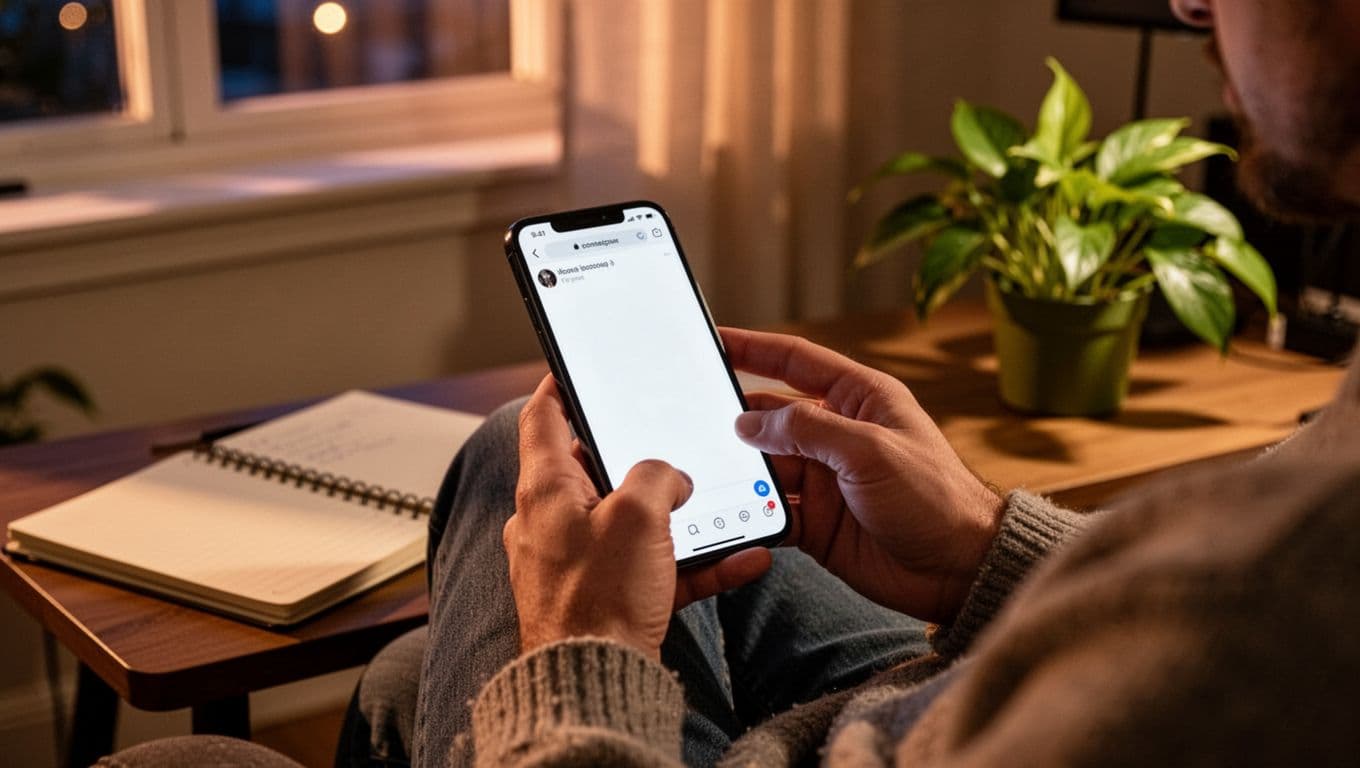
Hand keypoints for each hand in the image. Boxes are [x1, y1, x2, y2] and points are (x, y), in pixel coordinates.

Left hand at [505, 376, 771, 659]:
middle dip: (640, 456)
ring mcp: (576, 561)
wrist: (595, 683)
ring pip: (631, 522)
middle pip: (595, 469)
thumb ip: (657, 475)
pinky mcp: (604, 598)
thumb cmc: (600, 598)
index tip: (580, 369)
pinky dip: (692, 563)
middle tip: (673, 439)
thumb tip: (669, 476)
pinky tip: (741, 560)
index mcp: (546, 488)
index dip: (563, 384)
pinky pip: (653, 569)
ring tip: (720, 506)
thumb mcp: (638, 515)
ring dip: (677, 515)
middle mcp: (552, 521)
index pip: (544, 416)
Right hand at [722, 328, 1003, 622]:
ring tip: (703, 469)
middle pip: (772, 416)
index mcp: (860, 399)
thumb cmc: (935, 498)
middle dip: (734, 418)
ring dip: (738, 469)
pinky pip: (771, 510)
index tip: (714, 339)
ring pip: (765, 465)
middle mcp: (838, 434)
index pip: (796, 361)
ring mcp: (825, 479)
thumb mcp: (870, 449)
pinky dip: (750, 511)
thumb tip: (750, 422)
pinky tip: (729, 512)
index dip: (753, 348)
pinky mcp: (816, 522)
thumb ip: (808, 428)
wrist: (958, 569)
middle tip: (691, 416)